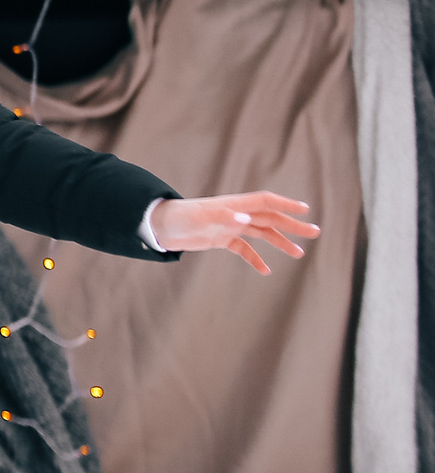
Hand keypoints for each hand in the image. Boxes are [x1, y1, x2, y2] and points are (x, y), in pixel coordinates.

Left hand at [149, 192, 320, 273]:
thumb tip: (247, 220)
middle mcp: (235, 214)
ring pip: (261, 233)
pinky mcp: (221, 239)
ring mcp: (229, 226)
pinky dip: (255, 258)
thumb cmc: (178, 218)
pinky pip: (244, 249)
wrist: (156, 227)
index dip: (286, 204)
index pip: (265, 202)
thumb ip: (223, 217)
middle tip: (315, 232)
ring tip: (299, 253)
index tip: (306, 210)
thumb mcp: (199, 218)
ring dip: (280, 242)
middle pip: (269, 218)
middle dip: (292, 225)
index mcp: (234, 205)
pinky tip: (265, 270)